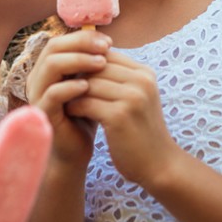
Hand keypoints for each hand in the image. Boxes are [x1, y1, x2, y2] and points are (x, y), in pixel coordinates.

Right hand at [26, 30, 109, 167]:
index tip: (109, 42)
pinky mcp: (42, 112)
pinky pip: (52, 93)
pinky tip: (88, 86)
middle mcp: (39, 78)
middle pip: (53, 47)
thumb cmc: (85, 116)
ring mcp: (37, 94)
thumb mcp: (90, 86)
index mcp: (48, 69)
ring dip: (77, 60)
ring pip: (51, 65)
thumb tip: (107, 40)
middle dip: (81, 44)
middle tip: (106, 48)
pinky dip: (70, 86)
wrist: (76, 151)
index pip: (62, 41)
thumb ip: (91, 65)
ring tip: (101, 64)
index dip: (84, 37)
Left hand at [67, 51, 179, 186]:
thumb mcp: (137, 99)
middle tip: (61, 85)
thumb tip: (87, 61)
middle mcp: (141, 81)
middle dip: (77, 75)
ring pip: (89, 83)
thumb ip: (119, 80)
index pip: (107, 55)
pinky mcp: (119, 116)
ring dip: (73, 91)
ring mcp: (132, 98)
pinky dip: (74, 106)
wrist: (159, 165)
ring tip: (64, 99)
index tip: (72, 75)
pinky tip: (70, 113)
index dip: (87, 64)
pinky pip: (86, 102)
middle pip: (97, 66)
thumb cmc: (141, 131)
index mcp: (145, 74)